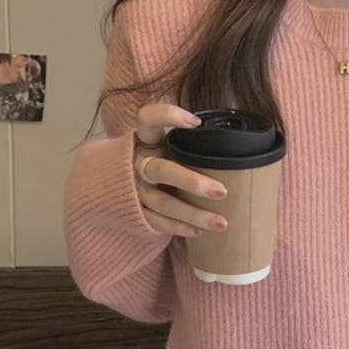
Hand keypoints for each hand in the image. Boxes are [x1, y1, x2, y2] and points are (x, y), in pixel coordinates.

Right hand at [132, 104, 228, 236]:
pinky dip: (179, 227)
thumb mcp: (161, 145)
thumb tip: (234, 142)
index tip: (196, 122)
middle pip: (162, 171)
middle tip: (222, 192)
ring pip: (163, 202)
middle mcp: (136, 163)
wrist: (114, 185)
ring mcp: (133, 189)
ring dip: (194, 214)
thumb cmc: (154, 160)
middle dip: (192, 182)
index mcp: (143, 140)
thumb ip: (186, 142)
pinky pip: (157, 222)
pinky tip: (199, 232)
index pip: (147, 119)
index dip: (167, 116)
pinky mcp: (134, 211)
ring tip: (221, 223)